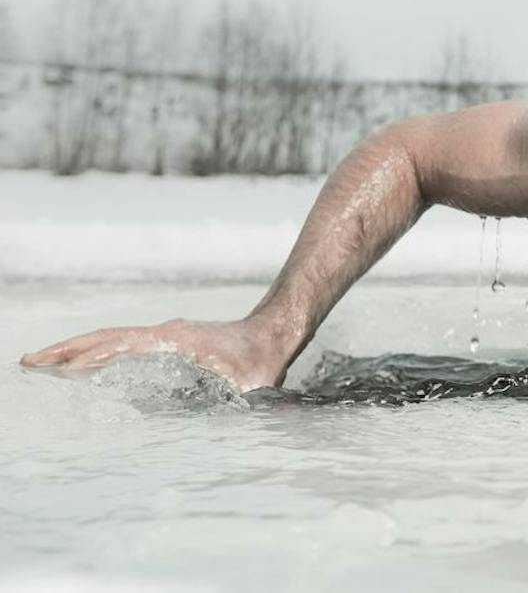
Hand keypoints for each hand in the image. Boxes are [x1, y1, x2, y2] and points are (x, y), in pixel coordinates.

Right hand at [19, 316, 293, 392]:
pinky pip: (121, 342)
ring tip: (40, 362)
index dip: (92, 358)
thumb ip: (228, 398)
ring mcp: (162, 334)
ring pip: (110, 337)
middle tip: (29, 362)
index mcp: (175, 340)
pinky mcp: (166, 339)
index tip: (60, 371)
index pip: (123, 346)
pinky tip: (80, 365)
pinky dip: (95, 350)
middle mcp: (163, 333)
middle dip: (66, 350)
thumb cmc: (261, 361)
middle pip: (105, 337)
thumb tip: (207, 418)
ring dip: (75, 348)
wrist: (274, 333)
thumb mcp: (248, 384)